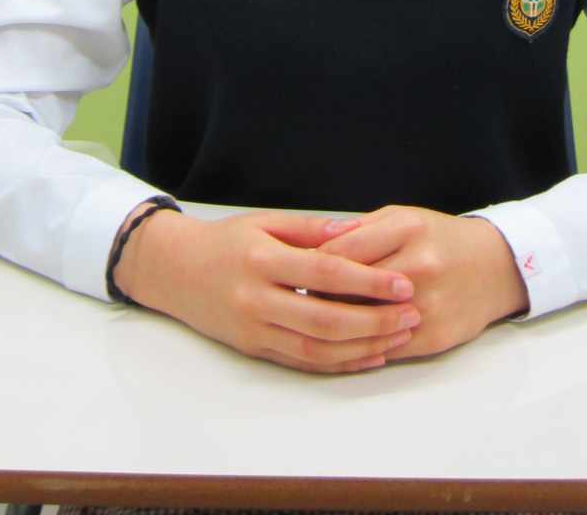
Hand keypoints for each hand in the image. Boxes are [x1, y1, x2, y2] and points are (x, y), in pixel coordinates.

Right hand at [113, 207, 421, 372]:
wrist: (174, 271)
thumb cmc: (225, 241)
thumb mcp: (264, 222)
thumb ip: (310, 229)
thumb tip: (354, 230)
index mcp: (263, 261)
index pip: (325, 275)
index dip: (367, 282)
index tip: (403, 284)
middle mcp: (257, 300)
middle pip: (326, 320)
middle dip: (375, 321)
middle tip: (412, 315)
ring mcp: (254, 330)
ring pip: (317, 349)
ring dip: (363, 348)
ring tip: (399, 337)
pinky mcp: (253, 349)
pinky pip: (302, 362)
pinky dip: (339, 363)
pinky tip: (368, 357)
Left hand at [314, 206, 526, 358]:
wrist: (495, 267)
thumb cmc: (441, 239)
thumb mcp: (402, 217)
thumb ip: (359, 229)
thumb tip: (315, 245)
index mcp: (407, 229)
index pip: (340, 252)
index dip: (311, 265)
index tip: (298, 271)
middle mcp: (418, 265)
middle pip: (347, 288)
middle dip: (320, 295)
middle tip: (305, 296)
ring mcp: (427, 304)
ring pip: (362, 322)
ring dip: (338, 322)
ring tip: (325, 316)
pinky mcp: (433, 336)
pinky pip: (384, 346)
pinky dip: (363, 343)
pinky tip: (353, 336)